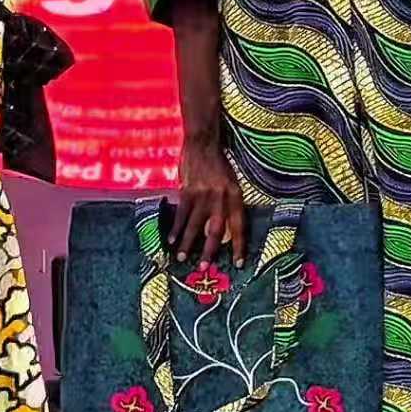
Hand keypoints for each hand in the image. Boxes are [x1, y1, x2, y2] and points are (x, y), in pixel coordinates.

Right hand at [173, 137, 247, 266]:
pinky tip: (171, 240)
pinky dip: (176, 228)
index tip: (237, 263)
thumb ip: (228, 204)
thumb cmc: (218, 165)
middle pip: (215, 231)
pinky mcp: (187, 192)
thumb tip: (224, 229)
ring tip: (183, 259)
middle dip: (210, 251)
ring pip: (195, 225)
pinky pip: (181, 214)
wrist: (203, 144)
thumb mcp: (231, 183)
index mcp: (235, 197)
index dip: (238, 246)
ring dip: (188, 244)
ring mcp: (203, 195)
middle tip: (204, 267)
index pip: (239, 227)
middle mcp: (221, 198)